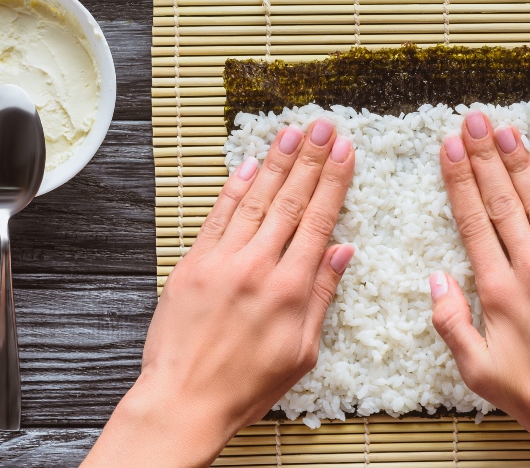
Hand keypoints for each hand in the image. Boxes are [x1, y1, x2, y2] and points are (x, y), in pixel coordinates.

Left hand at [82, 120, 355, 467]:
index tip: (346, 151)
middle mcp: (257, 268)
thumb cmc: (246, 386)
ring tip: (293, 133)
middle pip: (290, 201)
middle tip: (324, 127)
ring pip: (255, 200)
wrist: (183, 402)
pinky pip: (217, 217)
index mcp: (290, 290)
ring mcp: (221, 263)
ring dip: (277, 163)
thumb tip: (341, 251)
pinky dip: (234, 189)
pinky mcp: (191, 265)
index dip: (334, 181)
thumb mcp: (302, 351)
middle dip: (311, 159)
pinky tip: (249, 165)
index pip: (318, 220)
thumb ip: (322, 296)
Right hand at [432, 111, 529, 467]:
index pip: (474, 221)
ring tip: (505, 130)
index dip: (460, 180)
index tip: (449, 147)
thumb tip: (435, 278)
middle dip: (485, 157)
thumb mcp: (479, 372)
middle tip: (474, 121)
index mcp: (500, 293)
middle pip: (504, 201)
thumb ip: (451, 323)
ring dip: (521, 162)